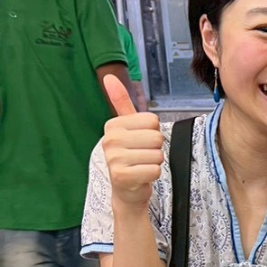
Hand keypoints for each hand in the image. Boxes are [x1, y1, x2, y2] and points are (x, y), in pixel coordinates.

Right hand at [101, 75, 164, 210]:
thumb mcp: (127, 128)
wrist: (126, 189)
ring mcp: (114, 158)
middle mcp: (110, 140)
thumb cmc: (131, 156)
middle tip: (142, 156)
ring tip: (141, 166)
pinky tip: (141, 176)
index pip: (152, 121)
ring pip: (157, 154)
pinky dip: (153, 175)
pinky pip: (155, 170)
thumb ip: (121, 102)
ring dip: (154, 163)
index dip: (153, 133)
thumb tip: (108, 77)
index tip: (140, 142)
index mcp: (113, 125)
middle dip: (156, 149)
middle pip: (157, 138)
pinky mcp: (122, 176)